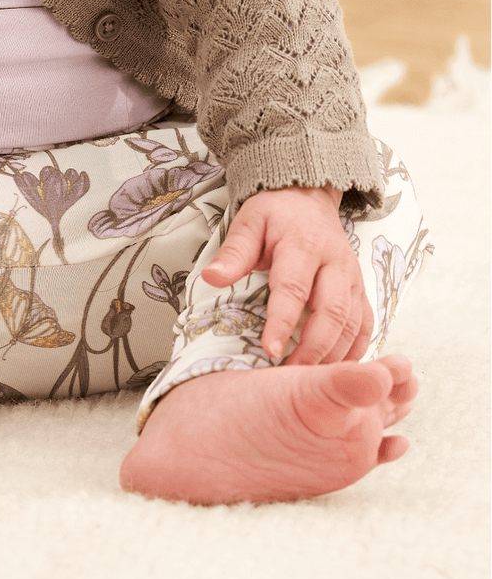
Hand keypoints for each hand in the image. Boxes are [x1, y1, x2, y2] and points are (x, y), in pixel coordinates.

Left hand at [200, 185, 372, 366]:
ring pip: (353, 323)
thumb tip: (212, 278)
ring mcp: (352, 278)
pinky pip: (366, 325)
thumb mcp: (249, 222)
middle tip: (291, 377)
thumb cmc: (274, 213)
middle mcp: (335, 263)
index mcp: (303, 244)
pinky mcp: (360, 289)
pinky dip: (355, 351)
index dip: (282, 322)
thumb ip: (234, 252)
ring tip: (310, 381)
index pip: (293, 288)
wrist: (307, 197)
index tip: (270, 351)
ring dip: (335, 356)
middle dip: (314, 349)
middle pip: (332, 312)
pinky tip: (336, 370)